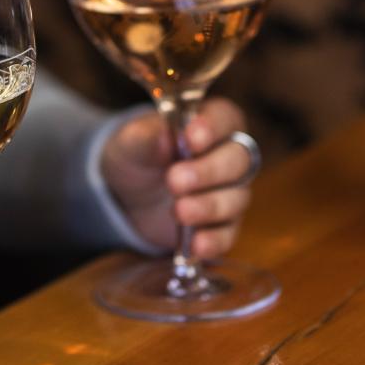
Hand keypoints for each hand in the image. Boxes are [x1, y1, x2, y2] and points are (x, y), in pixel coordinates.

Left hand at [99, 96, 255, 254]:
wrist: (127, 189)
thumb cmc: (140, 150)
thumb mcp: (134, 139)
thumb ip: (149, 138)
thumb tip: (164, 138)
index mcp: (214, 121)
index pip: (224, 119)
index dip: (211, 128)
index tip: (190, 139)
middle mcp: (230, 155)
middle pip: (237, 161)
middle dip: (207, 172)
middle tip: (175, 180)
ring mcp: (230, 192)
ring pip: (235, 199)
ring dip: (208, 206)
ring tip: (179, 211)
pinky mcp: (222, 226)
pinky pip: (227, 235)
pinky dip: (213, 241)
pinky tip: (195, 245)